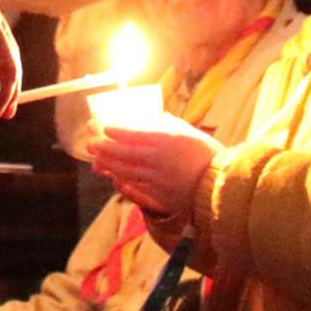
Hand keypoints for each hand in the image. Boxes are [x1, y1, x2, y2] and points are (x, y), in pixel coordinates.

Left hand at [87, 114, 218, 217]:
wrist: (219, 187)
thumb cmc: (209, 156)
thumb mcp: (190, 134)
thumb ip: (170, 125)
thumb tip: (156, 116)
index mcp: (166, 141)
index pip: (134, 135)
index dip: (116, 132)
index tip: (104, 127)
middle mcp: (157, 160)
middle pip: (125, 153)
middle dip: (105, 147)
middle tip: (91, 142)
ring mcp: (156, 178)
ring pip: (126, 170)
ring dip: (108, 164)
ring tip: (96, 158)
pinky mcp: (158, 194)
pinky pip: (135, 185)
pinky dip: (121, 179)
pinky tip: (113, 175)